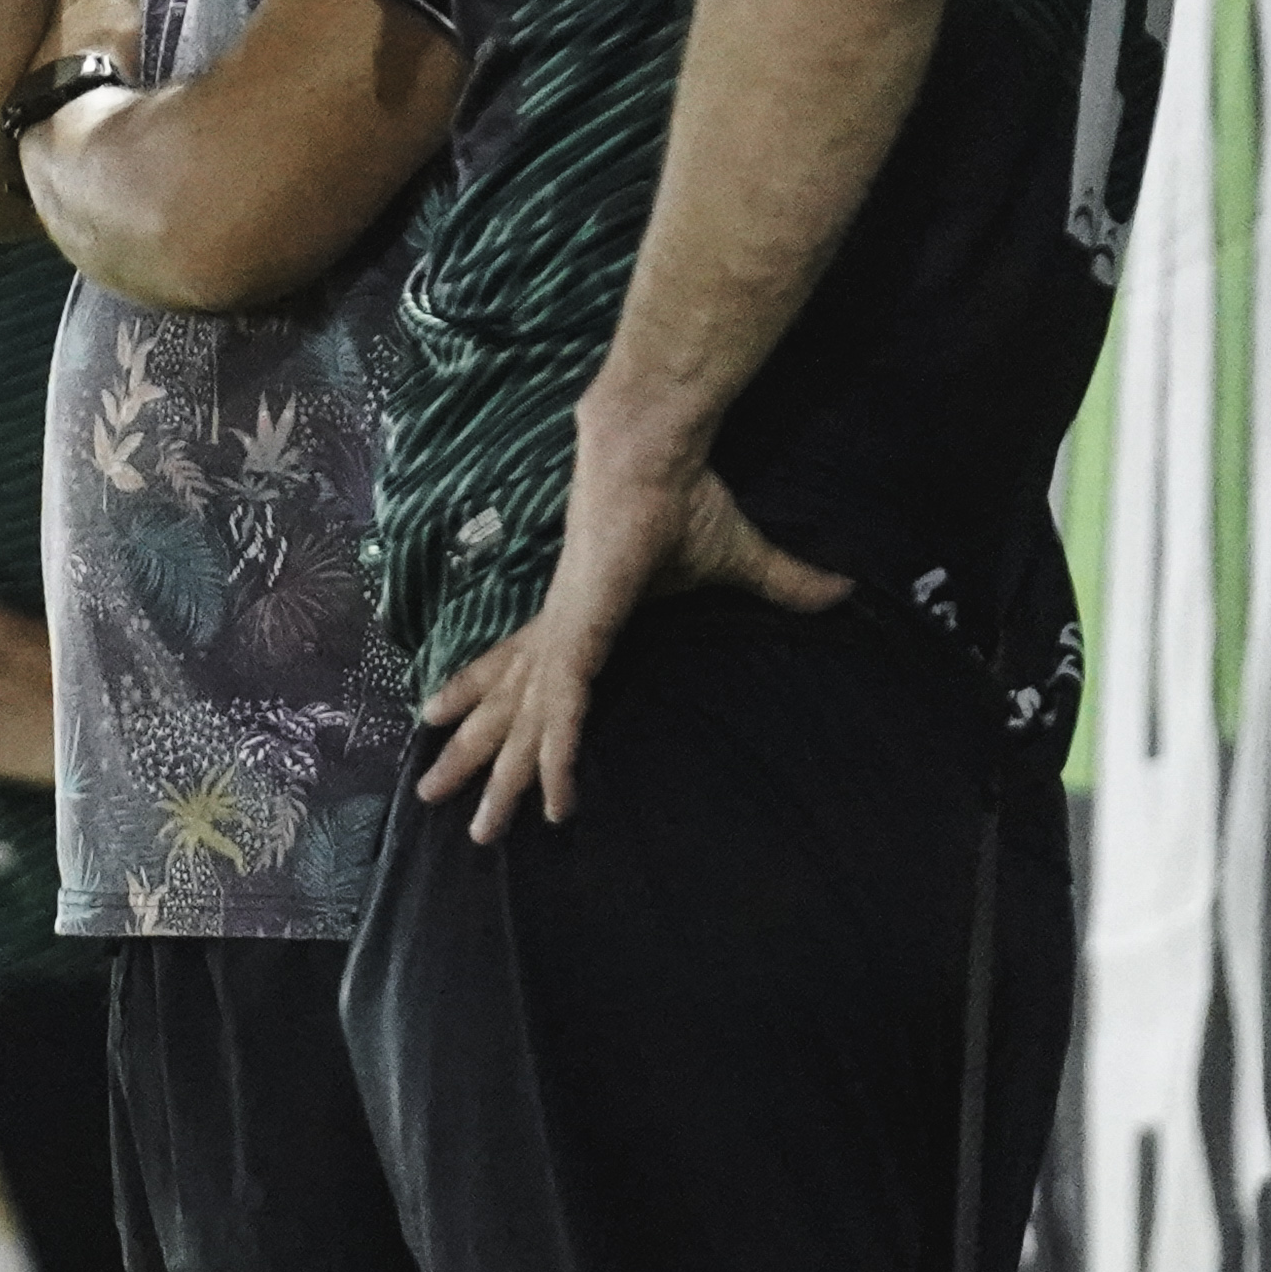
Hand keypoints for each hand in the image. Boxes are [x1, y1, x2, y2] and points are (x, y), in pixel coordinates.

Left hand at [411, 415, 843, 840]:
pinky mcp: (581, 632)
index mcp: (579, 616)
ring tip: (461, 819)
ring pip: (522, 721)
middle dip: (474, 759)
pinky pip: (565, 708)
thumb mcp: (736, 558)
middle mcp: (559, 631)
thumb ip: (780, 584)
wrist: (656, 451)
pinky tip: (552, 797)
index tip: (464, 738)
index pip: (528, 675)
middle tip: (431, 799)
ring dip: (495, 772)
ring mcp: (565, 634)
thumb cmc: (682, 497)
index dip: (501, 710)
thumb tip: (838, 592)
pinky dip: (558, 753)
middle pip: (508, 708)